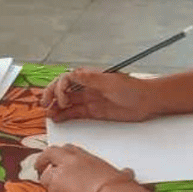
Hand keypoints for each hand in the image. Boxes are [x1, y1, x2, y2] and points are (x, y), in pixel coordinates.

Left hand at [35, 144, 132, 191]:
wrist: (113, 190)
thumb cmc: (119, 184)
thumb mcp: (120, 173)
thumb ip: (122, 172)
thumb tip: (128, 173)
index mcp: (86, 156)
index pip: (69, 149)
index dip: (62, 154)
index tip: (60, 159)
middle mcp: (72, 160)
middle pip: (50, 153)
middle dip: (42, 160)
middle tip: (39, 167)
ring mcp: (64, 170)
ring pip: (45, 174)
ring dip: (46, 182)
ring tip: (50, 191)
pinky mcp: (58, 184)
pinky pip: (49, 191)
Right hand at [41, 68, 159, 121]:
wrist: (147, 101)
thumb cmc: (132, 88)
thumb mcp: (110, 81)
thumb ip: (90, 79)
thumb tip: (73, 73)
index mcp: (89, 77)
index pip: (66, 79)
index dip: (59, 88)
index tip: (62, 99)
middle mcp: (86, 87)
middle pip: (63, 90)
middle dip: (52, 95)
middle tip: (45, 105)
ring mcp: (89, 99)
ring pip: (67, 102)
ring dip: (56, 107)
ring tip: (48, 114)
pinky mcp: (93, 111)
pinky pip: (75, 113)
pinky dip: (65, 115)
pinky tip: (57, 118)